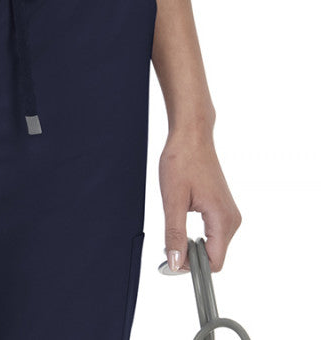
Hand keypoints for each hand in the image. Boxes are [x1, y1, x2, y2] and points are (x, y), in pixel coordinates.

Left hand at [159, 126, 241, 272]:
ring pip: (213, 245)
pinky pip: (213, 233)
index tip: (172, 257)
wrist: (192, 134)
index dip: (193, 266)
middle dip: (191, 254)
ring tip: (176, 219)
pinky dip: (198, 233)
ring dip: (193, 243)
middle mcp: (232, 219)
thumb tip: (176, 264)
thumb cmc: (182, 159)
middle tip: (169, 237)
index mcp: (223, 219)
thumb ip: (175, 234)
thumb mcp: (173, 199)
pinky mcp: (223, 208)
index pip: (214, 263)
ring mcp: (229, 213)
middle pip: (214, 256)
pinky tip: (184, 215)